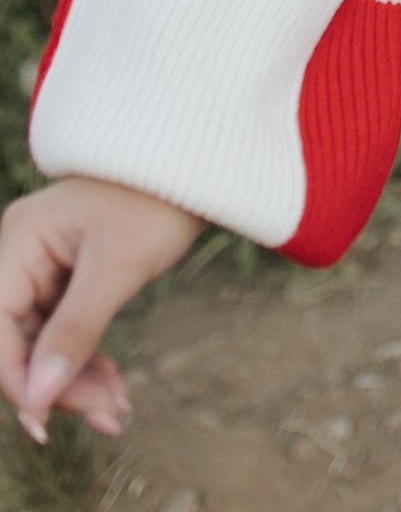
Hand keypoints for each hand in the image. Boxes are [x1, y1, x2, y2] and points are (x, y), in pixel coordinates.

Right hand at [0, 178, 203, 443]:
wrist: (195, 164)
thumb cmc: (155, 200)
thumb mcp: (118, 267)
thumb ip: (75, 331)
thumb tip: (39, 398)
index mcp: (20, 241)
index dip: (17, 380)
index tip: (46, 424)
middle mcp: (22, 253)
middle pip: (20, 340)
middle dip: (59, 385)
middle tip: (108, 419)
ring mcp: (44, 265)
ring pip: (43, 343)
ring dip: (77, 380)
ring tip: (117, 410)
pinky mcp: (67, 276)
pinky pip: (64, 330)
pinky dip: (86, 360)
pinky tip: (113, 388)